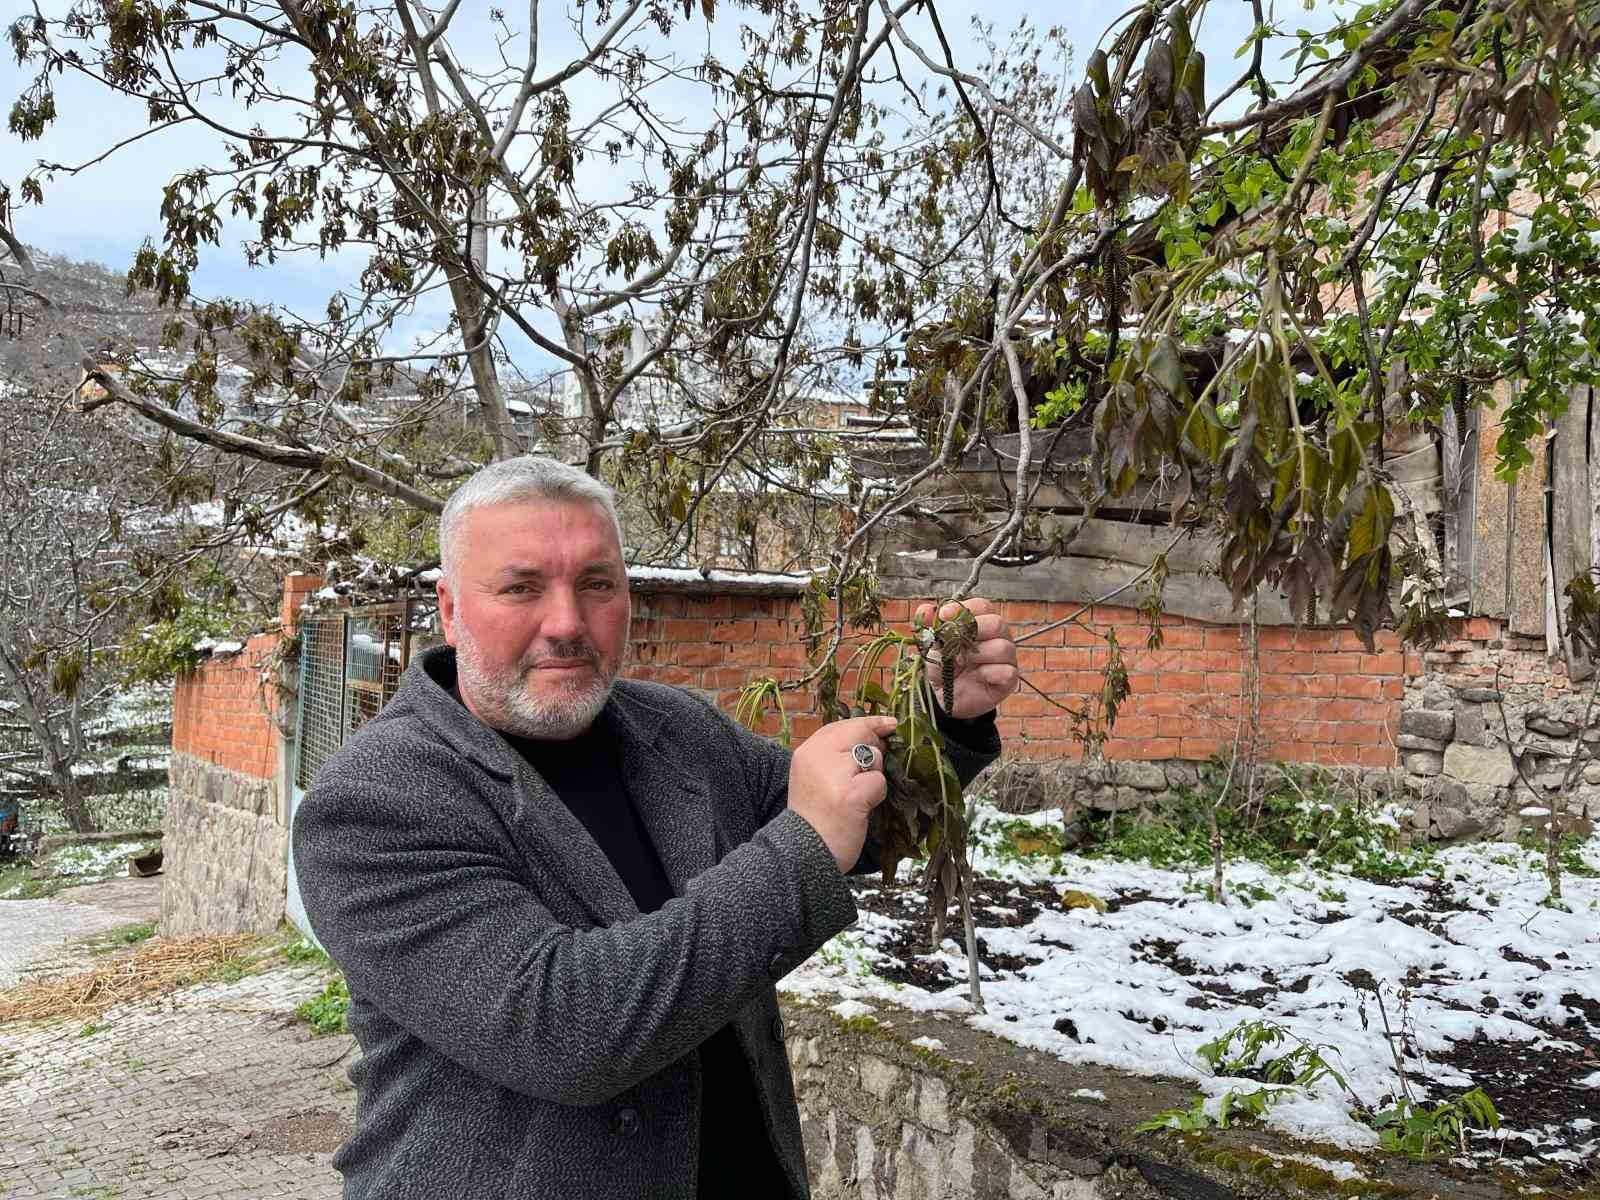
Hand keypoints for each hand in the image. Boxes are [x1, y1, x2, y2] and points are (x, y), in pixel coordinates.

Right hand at [787, 715, 896, 873]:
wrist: (804, 854)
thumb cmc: (815, 819)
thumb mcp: (815, 778)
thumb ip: (837, 755)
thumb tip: (876, 733)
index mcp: (807, 752)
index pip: (841, 725)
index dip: (868, 723)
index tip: (888, 723)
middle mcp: (817, 756)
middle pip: (861, 736)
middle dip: (874, 752)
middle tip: (861, 778)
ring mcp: (834, 774)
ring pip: (874, 759)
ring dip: (873, 778)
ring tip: (854, 799)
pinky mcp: (851, 793)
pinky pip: (878, 782)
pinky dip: (876, 796)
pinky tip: (859, 810)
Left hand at [914, 597, 1020, 719]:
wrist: (945, 698)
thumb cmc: (944, 667)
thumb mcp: (933, 645)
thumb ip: (930, 626)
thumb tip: (926, 609)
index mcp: (982, 624)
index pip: (982, 606)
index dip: (965, 608)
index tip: (944, 616)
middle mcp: (998, 637)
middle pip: (997, 623)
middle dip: (974, 630)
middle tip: (955, 643)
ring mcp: (1006, 658)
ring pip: (1003, 647)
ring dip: (979, 654)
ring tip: (963, 662)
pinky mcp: (1009, 679)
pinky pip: (1007, 671)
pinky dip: (987, 673)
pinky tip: (976, 677)